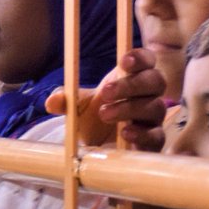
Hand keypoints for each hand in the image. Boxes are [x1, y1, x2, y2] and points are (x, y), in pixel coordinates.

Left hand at [45, 49, 166, 150]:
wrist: (98, 150)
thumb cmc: (93, 120)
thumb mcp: (77, 108)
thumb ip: (67, 101)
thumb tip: (52, 100)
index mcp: (133, 79)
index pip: (147, 61)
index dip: (140, 58)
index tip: (123, 61)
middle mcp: (149, 96)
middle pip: (155, 81)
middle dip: (131, 84)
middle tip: (105, 92)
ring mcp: (153, 119)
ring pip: (155, 107)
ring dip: (129, 108)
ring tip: (104, 114)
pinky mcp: (153, 142)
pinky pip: (156, 135)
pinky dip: (142, 133)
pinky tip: (125, 133)